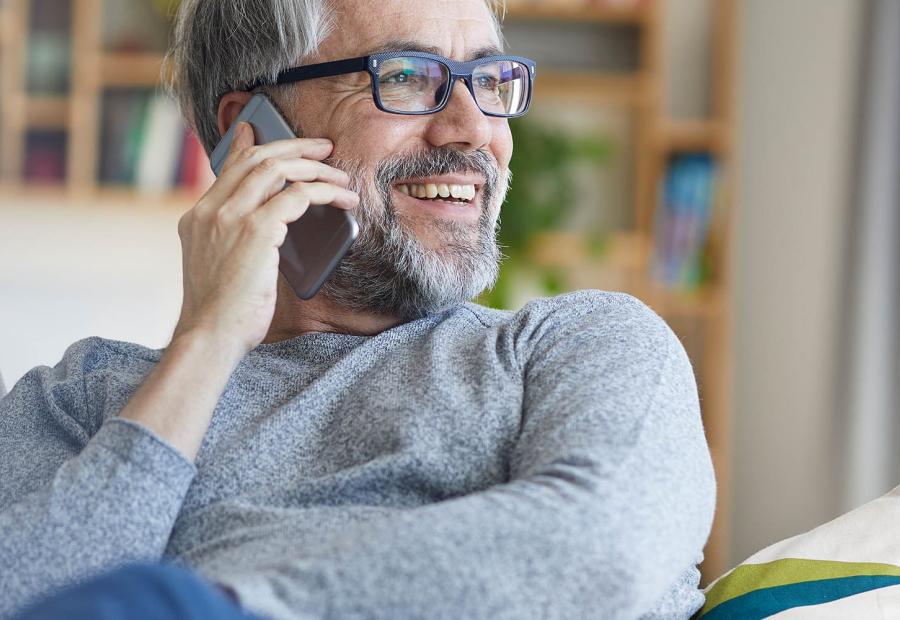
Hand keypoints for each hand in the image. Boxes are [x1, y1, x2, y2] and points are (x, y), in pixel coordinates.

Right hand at [172, 122, 358, 356]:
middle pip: (256, 160)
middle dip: (294, 147)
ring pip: (278, 170)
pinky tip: (343, 198)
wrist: (210, 336)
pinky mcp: (256, 230)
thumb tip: (264, 231)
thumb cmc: (222, 314)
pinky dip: (325, 191)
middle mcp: (211, 210)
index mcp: (197, 218)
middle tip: (322, 146)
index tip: (258, 128)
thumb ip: (231, 241)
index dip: (247, 145)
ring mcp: (231, 217)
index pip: (227, 168)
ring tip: (340, 174)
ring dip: (316, 168)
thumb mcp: (218, 268)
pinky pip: (298, 196)